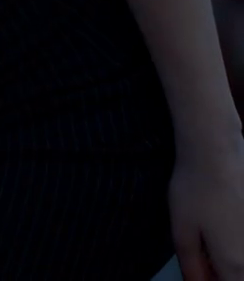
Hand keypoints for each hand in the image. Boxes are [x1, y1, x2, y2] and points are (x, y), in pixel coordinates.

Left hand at [171, 129, 243, 279]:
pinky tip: (224, 229)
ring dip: (231, 262)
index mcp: (234, 264)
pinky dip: (237, 246)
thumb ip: (192, 266)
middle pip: (238, 276)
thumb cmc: (196, 189)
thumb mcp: (181, 232)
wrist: (217, 153)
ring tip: (211, 242)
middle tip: (204, 259)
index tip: (201, 272)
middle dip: (222, 273)